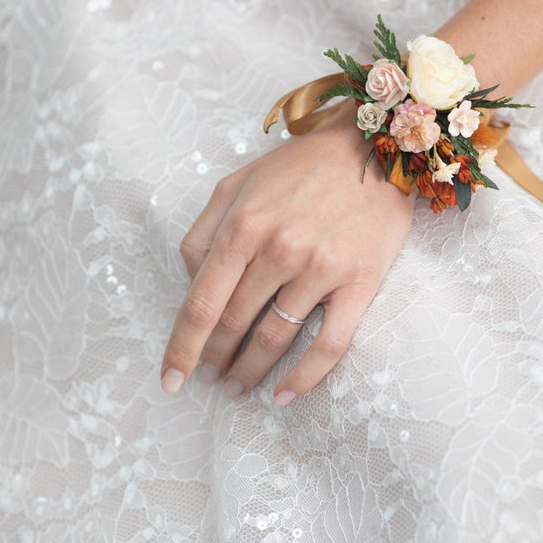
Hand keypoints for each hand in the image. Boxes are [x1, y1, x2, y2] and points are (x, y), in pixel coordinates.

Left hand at [160, 103, 415, 404]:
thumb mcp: (236, 184)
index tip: (170, 378)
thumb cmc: (300, 167)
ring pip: (274, 338)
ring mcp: (320, 268)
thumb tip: (191, 283)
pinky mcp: (358, 282)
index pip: (200, 304)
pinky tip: (283, 395)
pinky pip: (328, 345)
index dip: (181, 348)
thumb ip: (204, 233)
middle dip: (215, 359)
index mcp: (242, 225)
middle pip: (233, 325)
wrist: (373, 148)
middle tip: (210, 377)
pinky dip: (302, 378)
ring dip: (250, 371)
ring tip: (239, 386)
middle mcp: (277, 249)